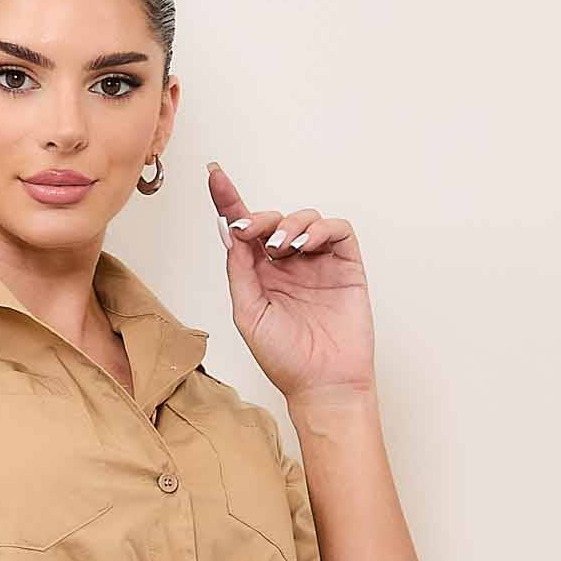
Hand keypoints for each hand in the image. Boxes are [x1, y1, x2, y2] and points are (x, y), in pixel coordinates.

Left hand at [206, 160, 375, 404]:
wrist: (323, 385)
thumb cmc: (285, 358)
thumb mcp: (249, 313)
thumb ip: (239, 271)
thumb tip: (230, 231)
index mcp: (261, 275)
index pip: (244, 230)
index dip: (229, 200)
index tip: (214, 175)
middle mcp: (289, 265)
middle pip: (273, 220)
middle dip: (261, 218)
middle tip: (253, 232)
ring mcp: (318, 263)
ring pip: (305, 219)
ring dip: (290, 224)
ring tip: (282, 247)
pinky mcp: (346, 266)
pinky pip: (338, 230)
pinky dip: (322, 228)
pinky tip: (306, 245)